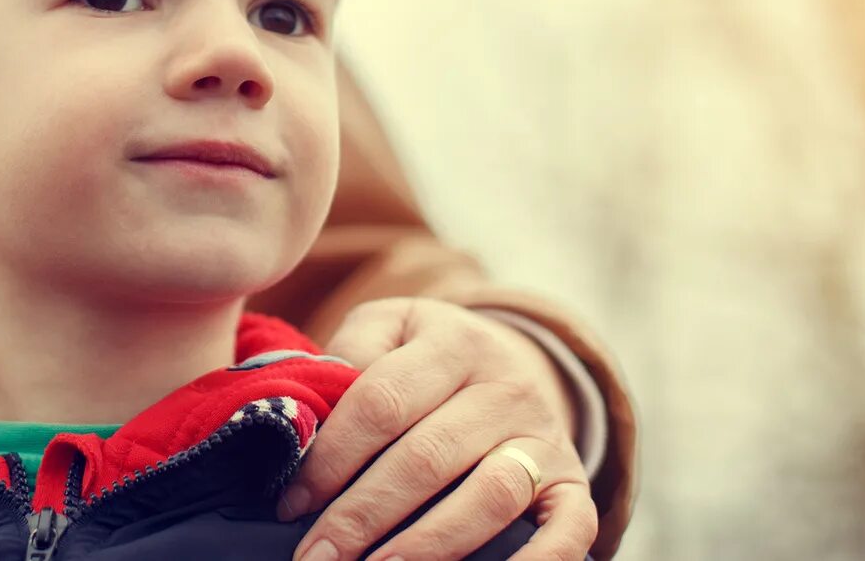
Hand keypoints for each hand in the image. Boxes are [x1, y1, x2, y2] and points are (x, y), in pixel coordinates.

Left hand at [281, 297, 597, 560]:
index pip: (381, 401)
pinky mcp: (574, 484)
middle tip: (317, 556)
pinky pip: (567, 531)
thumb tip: (314, 414)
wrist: (513, 359)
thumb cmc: (424, 357)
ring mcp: (544, 438)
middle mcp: (505, 387)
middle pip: (426, 457)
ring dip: (427, 544)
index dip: (332, 458)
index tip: (291, 503)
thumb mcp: (388, 327)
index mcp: (451, 343)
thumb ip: (350, 354)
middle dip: (362, 515)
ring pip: (488, 496)